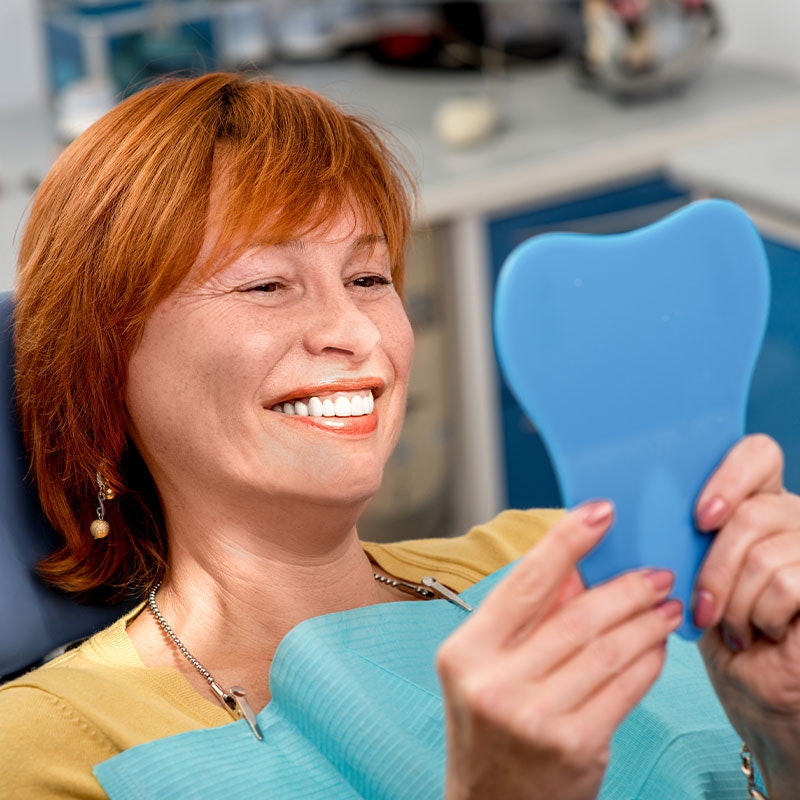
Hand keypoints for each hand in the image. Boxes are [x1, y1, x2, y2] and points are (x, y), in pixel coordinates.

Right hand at [437, 501, 681, 799]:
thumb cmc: (491, 730)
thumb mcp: (489, 668)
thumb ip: (528, 619)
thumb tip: (580, 569)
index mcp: (465, 652)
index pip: (523, 583)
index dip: (566, 541)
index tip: (600, 511)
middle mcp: (493, 683)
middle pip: (575, 616)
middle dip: (624, 587)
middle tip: (655, 573)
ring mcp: (534, 717)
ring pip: (607, 650)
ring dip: (645, 622)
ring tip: (666, 606)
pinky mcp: (574, 746)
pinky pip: (624, 688)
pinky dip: (648, 661)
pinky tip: (658, 647)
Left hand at [693, 434, 799, 797]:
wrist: (754, 689)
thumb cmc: (716, 625)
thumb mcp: (688, 568)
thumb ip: (673, 527)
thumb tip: (610, 502)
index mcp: (758, 498)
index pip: (757, 453)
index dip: (730, 477)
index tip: (699, 517)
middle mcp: (795, 516)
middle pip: (754, 513)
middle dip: (715, 568)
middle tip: (704, 605)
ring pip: (766, 555)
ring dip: (736, 603)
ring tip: (734, 625)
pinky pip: (788, 585)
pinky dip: (763, 617)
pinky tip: (761, 633)